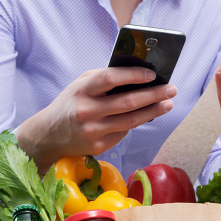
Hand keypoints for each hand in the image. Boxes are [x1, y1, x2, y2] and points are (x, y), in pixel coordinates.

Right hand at [17, 67, 176, 172]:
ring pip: (131, 121)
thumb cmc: (69, 105)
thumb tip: (136, 75)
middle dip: (154, 95)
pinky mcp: (98, 146)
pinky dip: (136, 123)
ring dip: (153, 112)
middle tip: (171, 90)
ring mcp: (93, 131)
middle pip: (128, 102)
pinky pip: (123, 133)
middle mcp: (87, 111)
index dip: (134, 75)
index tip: (152, 74)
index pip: (111, 78)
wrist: (49, 135)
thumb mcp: (79, 86)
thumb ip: (102, 79)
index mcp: (81, 90)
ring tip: (167, 104)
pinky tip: (146, 116)